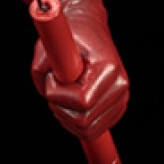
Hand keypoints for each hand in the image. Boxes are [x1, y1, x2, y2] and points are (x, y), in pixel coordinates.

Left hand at [30, 16, 128, 141]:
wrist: (89, 31)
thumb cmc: (69, 37)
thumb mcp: (49, 44)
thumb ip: (42, 67)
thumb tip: (44, 89)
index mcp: (108, 68)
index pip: (82, 101)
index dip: (58, 95)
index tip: (51, 77)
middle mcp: (121, 86)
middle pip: (84, 121)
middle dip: (59, 106)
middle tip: (55, 85)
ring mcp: (121, 100)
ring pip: (87, 130)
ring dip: (65, 116)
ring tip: (63, 92)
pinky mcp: (116, 110)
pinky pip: (91, 131)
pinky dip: (73, 123)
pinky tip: (69, 104)